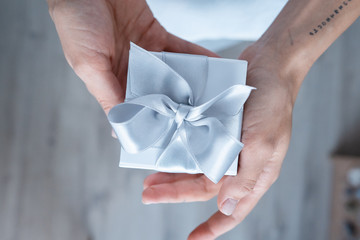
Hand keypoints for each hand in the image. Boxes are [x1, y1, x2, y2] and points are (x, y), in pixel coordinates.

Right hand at [48, 0, 216, 112]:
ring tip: (212, 96)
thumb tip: (119, 127)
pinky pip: (180, 49)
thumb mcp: (88, 64)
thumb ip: (107, 94)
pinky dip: (196, 56)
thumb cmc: (76, 24)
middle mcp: (130, 73)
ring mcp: (146, 56)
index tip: (173, 132)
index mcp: (111, 83)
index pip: (135, 109)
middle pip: (159, 94)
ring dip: (191, 83)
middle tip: (200, 118)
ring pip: (172, 74)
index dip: (152, 120)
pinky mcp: (156, 36)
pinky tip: (212, 64)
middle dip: (177, 105)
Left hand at [142, 43, 295, 238]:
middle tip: (148, 194)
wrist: (269, 66)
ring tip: (148, 178)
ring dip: (171, 174)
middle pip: (203, 186)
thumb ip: (245, 176)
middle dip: (175, 193)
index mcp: (254, 172)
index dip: (214, 227)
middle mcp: (238, 162)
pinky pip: (193, 145)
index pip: (232, 208)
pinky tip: (162, 152)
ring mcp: (226, 145)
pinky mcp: (216, 128)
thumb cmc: (273, 103)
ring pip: (194, 168)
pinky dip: (178, 151)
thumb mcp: (264, 143)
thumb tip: (225, 206)